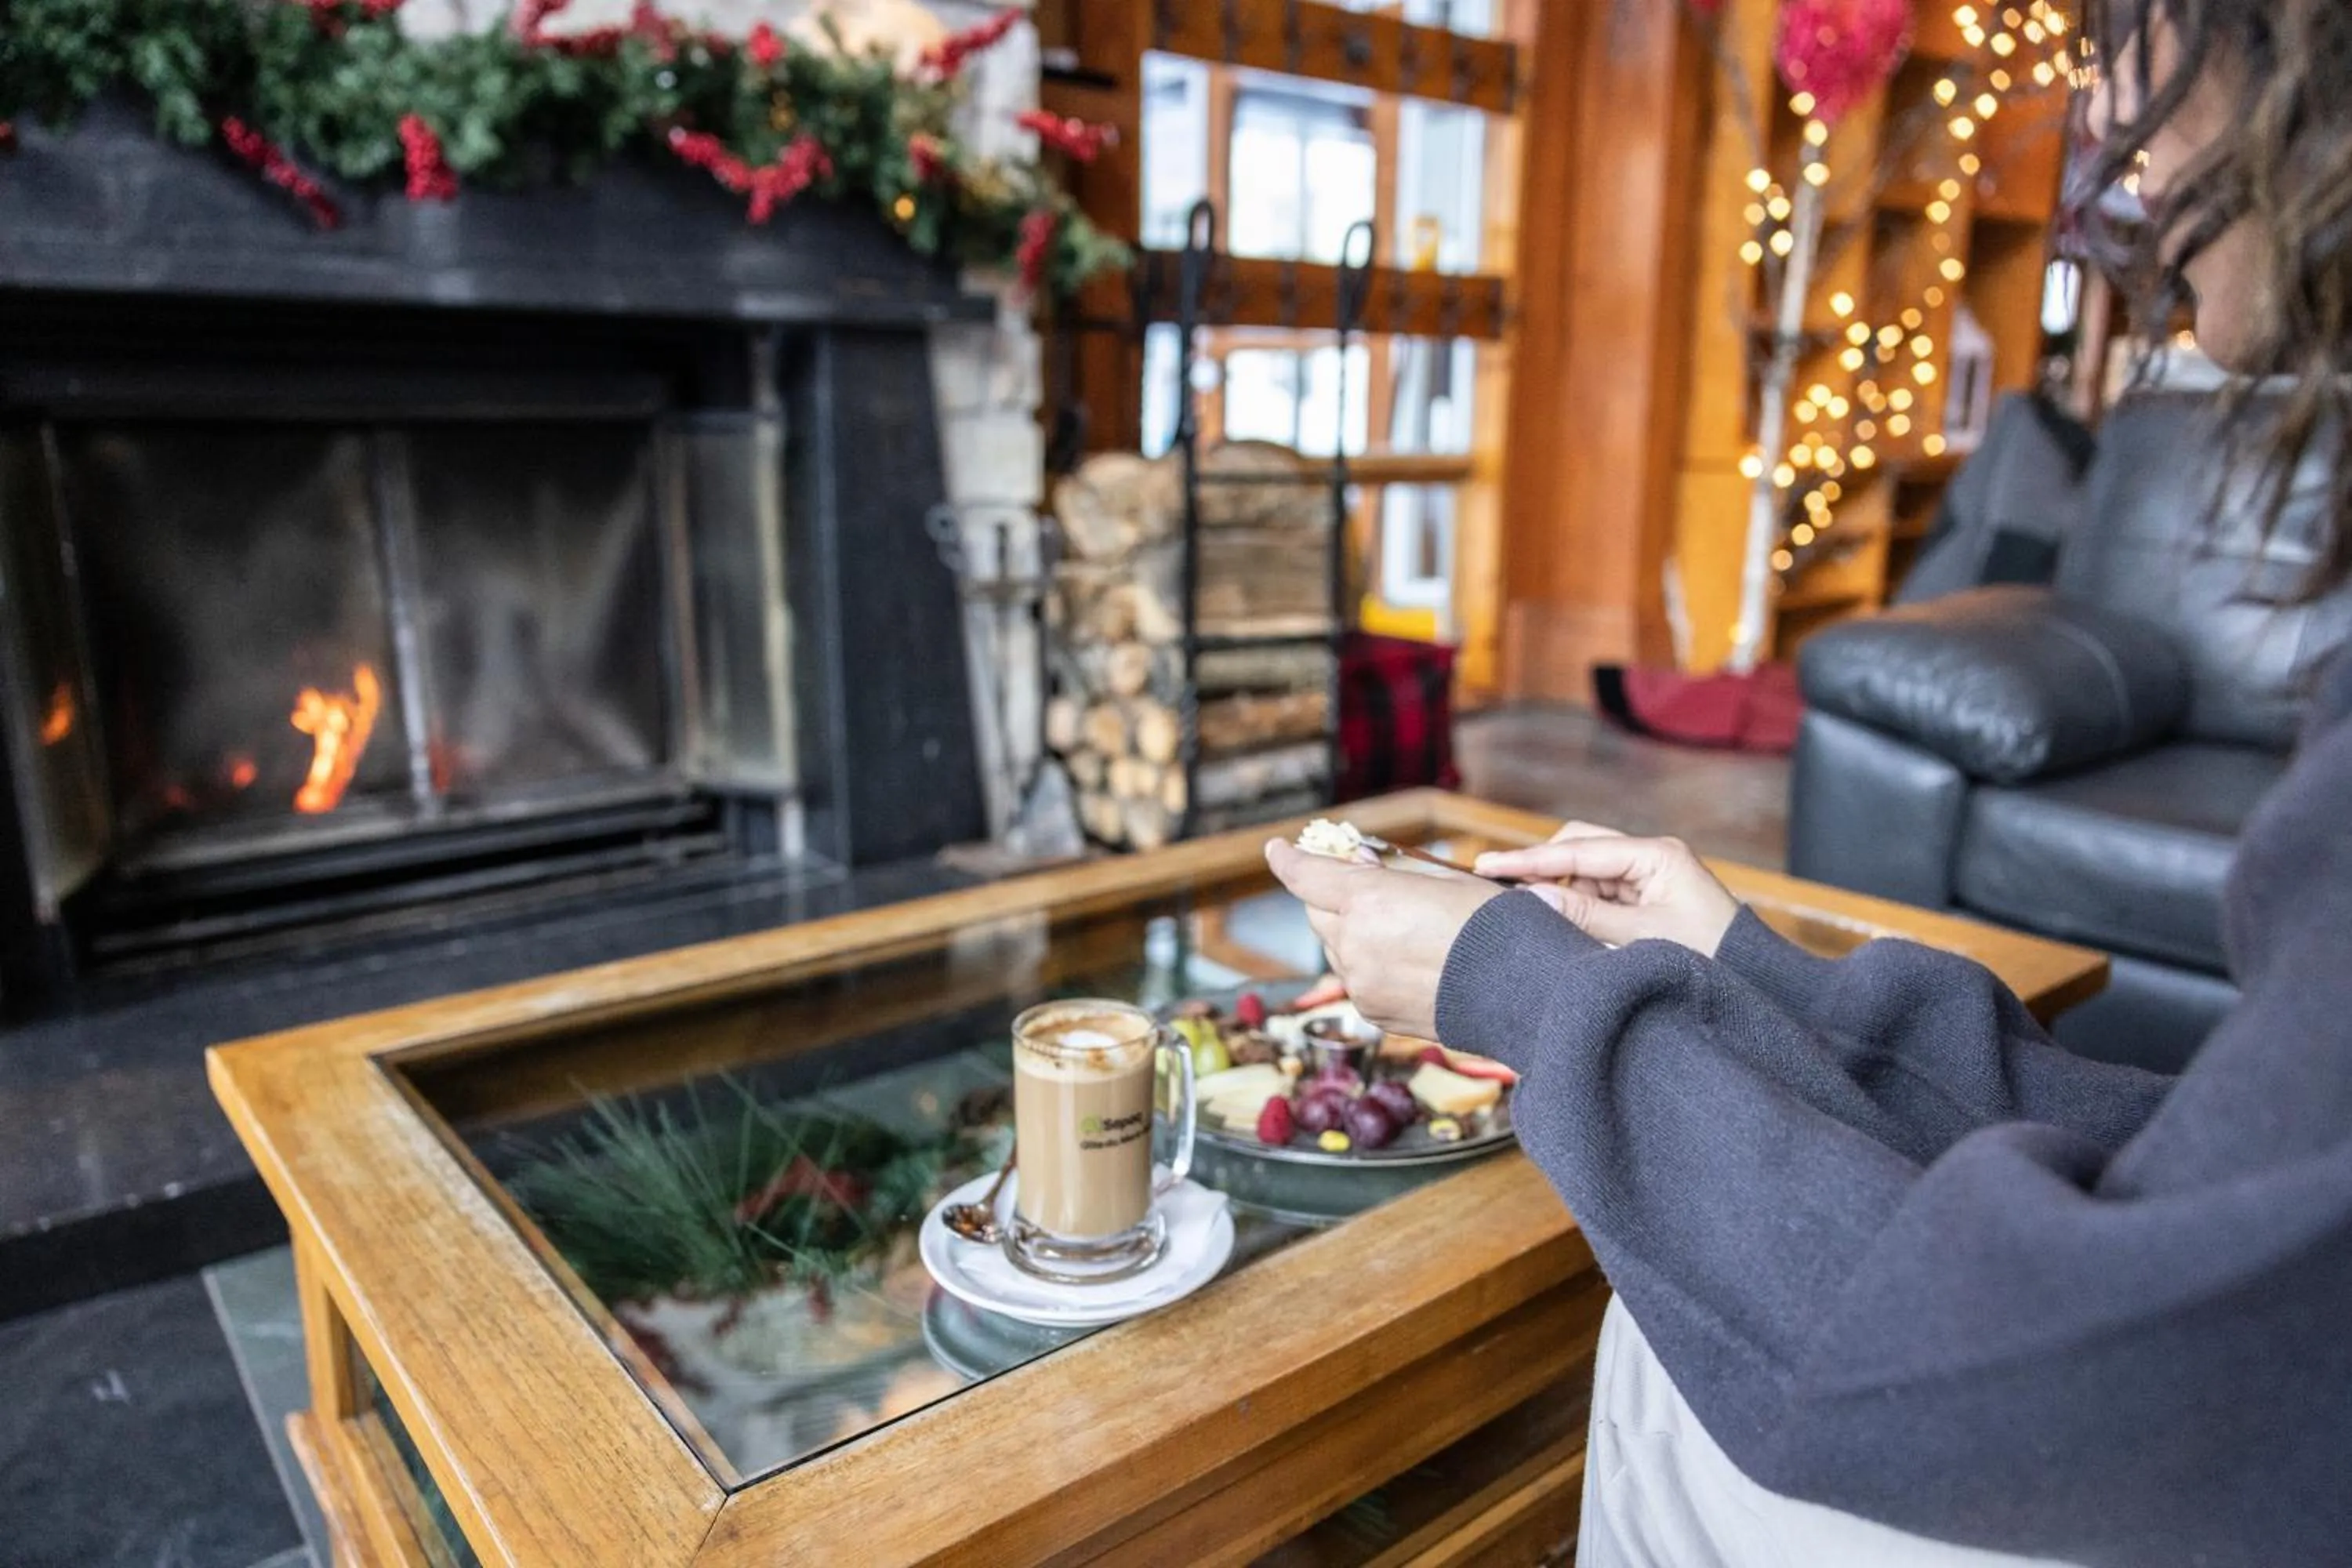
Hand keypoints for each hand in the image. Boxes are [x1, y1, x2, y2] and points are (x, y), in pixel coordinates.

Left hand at [1263, 840, 1506, 1039]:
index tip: (1277, 849)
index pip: (1307, 876)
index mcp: (1369, 900)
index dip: (1288, 860)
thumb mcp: (1441, 882)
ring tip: (1403, 932)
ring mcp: (1362, 983)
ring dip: (1353, 934)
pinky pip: (1357, 981)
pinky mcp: (1373, 1013)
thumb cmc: (1493, 924)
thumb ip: (1390, 879)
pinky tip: (1411, 964)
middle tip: (1360, 888)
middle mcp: (1355, 944)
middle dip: (1332, 898)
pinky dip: (1370, 967)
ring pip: (1336, 949)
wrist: (1526, 991)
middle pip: (1317, 913)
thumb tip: (1359, 872)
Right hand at [1474, 823, 1741, 956]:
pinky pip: (1600, 897)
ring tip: (1534, 922)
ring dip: (1562, 895)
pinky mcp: (1648, 902)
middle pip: (1580, 849)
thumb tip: (1531, 897)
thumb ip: (1585, 915)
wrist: (1760, 988)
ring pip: (1585, 875)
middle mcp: (1652, 859)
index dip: (1529, 860)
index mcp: (1657, 855)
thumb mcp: (1642, 938)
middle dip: (1544, 871)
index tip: (1486, 866)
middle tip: (1500, 893)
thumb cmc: (1711, 959)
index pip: (1579, 848)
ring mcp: (1650, 879)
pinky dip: (1579, 910)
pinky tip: (1561, 929)